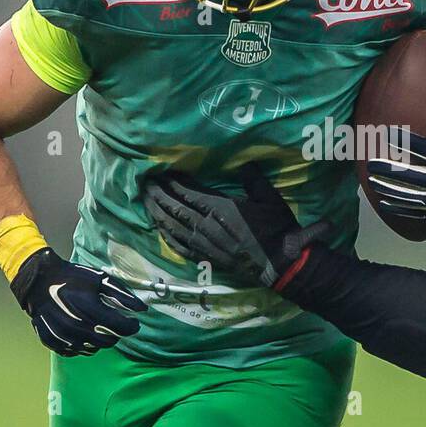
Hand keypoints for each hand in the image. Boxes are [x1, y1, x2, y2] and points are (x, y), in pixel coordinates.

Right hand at [10, 248, 144, 355]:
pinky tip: (82, 330)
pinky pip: (76, 351)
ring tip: (96, 324)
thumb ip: (122, 295)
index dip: (132, 326)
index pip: (122, 328)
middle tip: (113, 322)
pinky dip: (83, 344)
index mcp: (90, 309)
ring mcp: (63, 336)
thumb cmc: (72, 278)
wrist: (38, 281)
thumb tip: (143, 309)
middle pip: (109, 341)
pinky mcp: (53, 342)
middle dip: (116, 333)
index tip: (133, 322)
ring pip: (93, 348)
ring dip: (100, 339)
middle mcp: (77, 326)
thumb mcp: (100, 280)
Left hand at [141, 163, 330, 288]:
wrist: (279, 263)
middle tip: (146, 184)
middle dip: (159, 195)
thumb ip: (254, 179)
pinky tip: (159, 228)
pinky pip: (180, 246)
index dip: (173, 183)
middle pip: (176, 208)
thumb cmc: (276, 228)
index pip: (189, 193)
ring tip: (146, 202)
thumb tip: (245, 162)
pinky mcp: (206, 257)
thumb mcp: (269, 198)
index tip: (162, 173)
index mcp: (220, 208)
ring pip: (174, 227)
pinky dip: (167, 236)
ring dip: (158, 213)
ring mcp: (204, 243)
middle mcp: (207, 226)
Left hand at [366, 100, 425, 226]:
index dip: (406, 141)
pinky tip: (383, 203)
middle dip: (390, 169)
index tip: (387, 133)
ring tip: (372, 181)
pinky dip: (399, 208)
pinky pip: (417, 211)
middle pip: (413, 175)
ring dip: (390, 189)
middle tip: (371, 162)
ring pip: (411, 195)